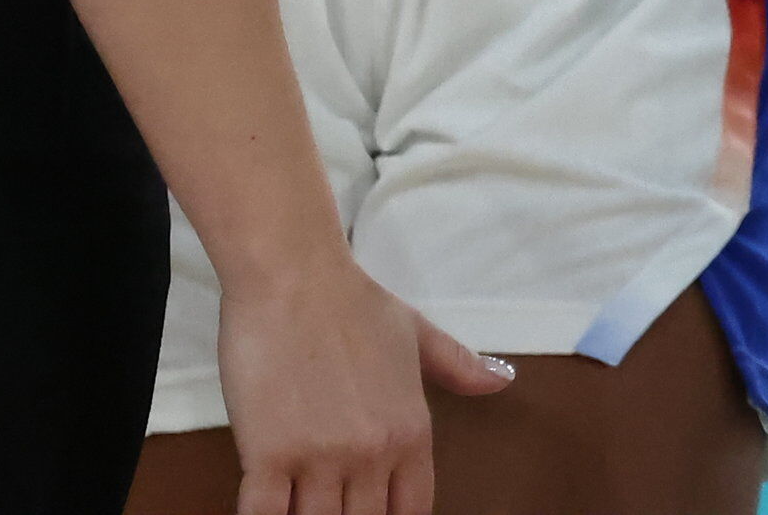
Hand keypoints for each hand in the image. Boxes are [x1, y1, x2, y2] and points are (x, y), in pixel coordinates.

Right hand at [213, 244, 510, 514]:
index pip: (412, 512)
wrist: (294, 277)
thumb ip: (459, 366)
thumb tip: (503, 380)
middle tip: (331, 507)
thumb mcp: (417, 335)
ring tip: (300, 505)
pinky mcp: (268, 454)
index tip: (373, 512)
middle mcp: (373, 452)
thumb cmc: (352, 304)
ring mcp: (321, 455)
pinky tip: (265, 511)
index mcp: (412, 431)